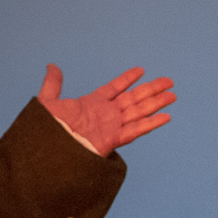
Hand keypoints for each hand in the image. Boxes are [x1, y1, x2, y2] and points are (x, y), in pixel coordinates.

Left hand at [38, 65, 175, 156]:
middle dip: (152, 90)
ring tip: (172, 95)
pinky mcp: (113, 140)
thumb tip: (52, 66)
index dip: (127, 79)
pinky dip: (151, 123)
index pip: (115, 88)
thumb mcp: (47, 101)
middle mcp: (106, 114)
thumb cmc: (45, 131)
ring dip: (156, 103)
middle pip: (134, 98)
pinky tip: (166, 117)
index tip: (141, 70)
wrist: (46, 152)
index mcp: (92, 103)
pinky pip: (136, 130)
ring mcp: (111, 126)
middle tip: (169, 81)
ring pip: (139, 112)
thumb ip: (53, 83)